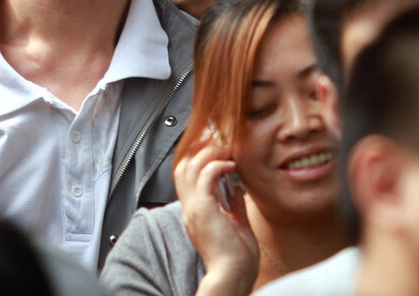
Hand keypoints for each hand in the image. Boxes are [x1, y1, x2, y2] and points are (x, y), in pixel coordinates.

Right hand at [175, 141, 258, 295]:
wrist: (233, 276)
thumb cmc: (237, 260)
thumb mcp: (236, 225)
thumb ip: (233, 206)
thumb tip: (236, 189)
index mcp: (196, 214)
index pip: (187, 178)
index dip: (198, 159)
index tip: (215, 149)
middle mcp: (190, 209)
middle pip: (182, 167)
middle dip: (198, 150)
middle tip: (217, 141)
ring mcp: (194, 208)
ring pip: (189, 167)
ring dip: (209, 152)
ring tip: (226, 148)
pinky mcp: (203, 209)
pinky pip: (204, 175)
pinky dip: (217, 164)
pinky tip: (230, 164)